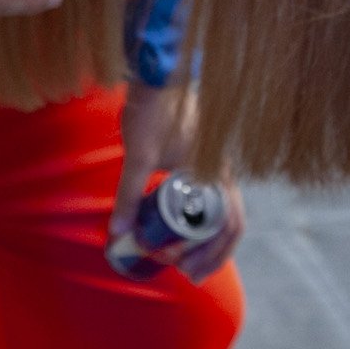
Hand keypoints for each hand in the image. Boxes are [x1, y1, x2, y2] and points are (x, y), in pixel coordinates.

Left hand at [110, 81, 243, 282]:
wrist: (157, 75)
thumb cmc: (152, 111)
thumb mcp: (138, 157)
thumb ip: (129, 195)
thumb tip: (118, 233)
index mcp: (216, 174)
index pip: (231, 225)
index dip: (215, 255)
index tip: (191, 273)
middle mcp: (221, 171)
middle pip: (228, 224)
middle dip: (209, 253)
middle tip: (185, 272)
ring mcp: (213, 165)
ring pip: (219, 211)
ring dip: (204, 237)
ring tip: (180, 256)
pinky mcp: (200, 158)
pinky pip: (208, 197)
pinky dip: (197, 218)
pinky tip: (176, 225)